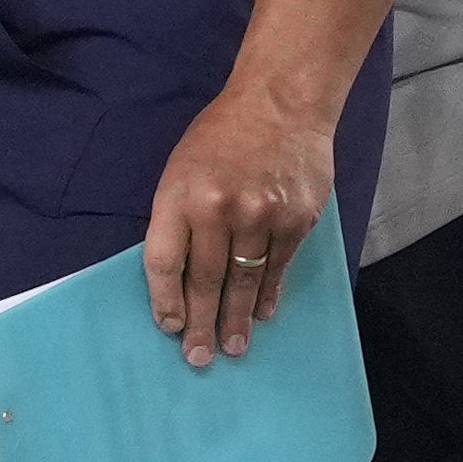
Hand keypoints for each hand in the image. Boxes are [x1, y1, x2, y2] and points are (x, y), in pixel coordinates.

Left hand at [144, 87, 334, 369]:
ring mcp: (262, 216)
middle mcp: (219, 210)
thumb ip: (178, 219)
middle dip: (201, 324)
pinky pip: (279, 267)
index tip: (169, 328)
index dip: (165, 302)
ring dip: (237, 318)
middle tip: (198, 357)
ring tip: (233, 347)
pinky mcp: (297, 219)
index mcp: (180, 196)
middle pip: (205, 281)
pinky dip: (270, 293)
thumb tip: (181, 276)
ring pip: (245, 280)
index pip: (165, 264)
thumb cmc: (222, 136)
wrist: (281, 103)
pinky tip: (263, 312)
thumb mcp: (181, 170)